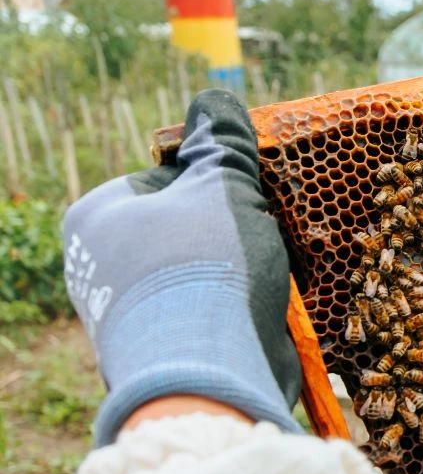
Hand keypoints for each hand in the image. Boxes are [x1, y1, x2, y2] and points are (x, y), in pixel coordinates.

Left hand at [62, 89, 301, 444]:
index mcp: (98, 217)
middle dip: (232, 231)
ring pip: (203, 274)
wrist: (208, 372)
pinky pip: (212, 315)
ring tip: (273, 276)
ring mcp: (131, 315)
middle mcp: (101, 267)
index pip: (163, 179)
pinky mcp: (167, 353)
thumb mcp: (222, 188)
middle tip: (267, 234)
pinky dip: (240, 311)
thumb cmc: (204, 266)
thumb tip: (216, 101)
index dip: (215, 183)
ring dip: (242, 272)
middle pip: (186, 229)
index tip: (249, 195)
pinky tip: (268, 312)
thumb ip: (223, 145)